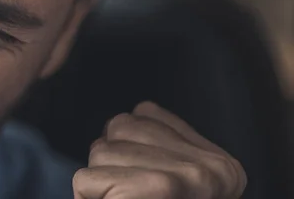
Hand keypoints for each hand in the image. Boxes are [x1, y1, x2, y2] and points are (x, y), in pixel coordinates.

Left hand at [72, 102, 246, 198]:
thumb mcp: (184, 184)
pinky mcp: (158, 189)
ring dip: (97, 178)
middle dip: (109, 158)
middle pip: (120, 127)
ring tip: (119, 196)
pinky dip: (87, 195)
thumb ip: (163, 148)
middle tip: (123, 188)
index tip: (136, 176)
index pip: (145, 114)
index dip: (125, 144)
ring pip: (100, 151)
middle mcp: (209, 167)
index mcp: (217, 162)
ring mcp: (185, 178)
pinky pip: (86, 179)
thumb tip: (119, 124)